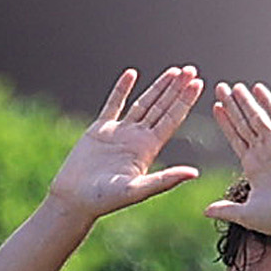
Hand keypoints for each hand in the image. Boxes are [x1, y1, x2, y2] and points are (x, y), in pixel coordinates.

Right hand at [48, 67, 206, 222]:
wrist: (73, 200)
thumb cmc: (104, 200)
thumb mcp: (137, 190)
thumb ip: (164, 180)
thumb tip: (195, 173)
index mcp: (148, 150)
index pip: (171, 120)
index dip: (184, 101)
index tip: (197, 83)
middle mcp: (137, 139)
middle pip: (161, 108)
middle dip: (177, 89)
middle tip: (191, 70)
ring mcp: (119, 133)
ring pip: (143, 104)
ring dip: (158, 87)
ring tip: (173, 71)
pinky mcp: (99, 131)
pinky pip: (113, 105)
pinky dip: (122, 90)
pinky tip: (131, 74)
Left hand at [201, 81, 270, 241]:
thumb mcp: (244, 214)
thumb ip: (225, 209)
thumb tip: (205, 211)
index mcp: (253, 167)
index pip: (236, 138)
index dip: (226, 123)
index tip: (216, 108)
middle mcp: (263, 152)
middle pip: (243, 123)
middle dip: (232, 106)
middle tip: (220, 88)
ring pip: (256, 117)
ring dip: (245, 101)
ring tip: (234, 86)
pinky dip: (267, 102)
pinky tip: (258, 89)